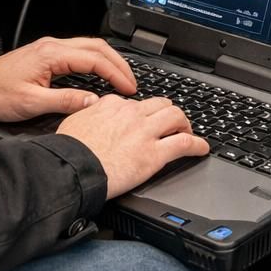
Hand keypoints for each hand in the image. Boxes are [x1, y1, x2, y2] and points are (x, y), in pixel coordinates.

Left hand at [0, 36, 136, 121]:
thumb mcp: (32, 103)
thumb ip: (65, 102)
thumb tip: (93, 102)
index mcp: (51, 55)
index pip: (93, 59)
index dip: (114, 73)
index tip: (127, 88)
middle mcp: (52, 46)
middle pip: (96, 47)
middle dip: (117, 63)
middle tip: (131, 83)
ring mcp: (49, 48)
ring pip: (88, 47)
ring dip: (107, 61)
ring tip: (121, 78)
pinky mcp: (46, 54)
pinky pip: (78, 52)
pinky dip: (95, 61)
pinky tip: (100, 74)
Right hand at [56, 95, 209, 198]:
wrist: (72, 168)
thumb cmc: (69, 150)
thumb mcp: (73, 121)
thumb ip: (87, 113)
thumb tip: (90, 111)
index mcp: (111, 105)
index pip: (134, 102)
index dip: (141, 112)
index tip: (142, 119)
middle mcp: (131, 113)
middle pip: (160, 104)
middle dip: (168, 112)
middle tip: (171, 122)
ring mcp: (145, 132)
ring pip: (176, 117)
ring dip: (184, 124)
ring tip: (187, 131)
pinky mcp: (154, 153)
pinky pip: (183, 143)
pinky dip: (197, 144)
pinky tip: (202, 148)